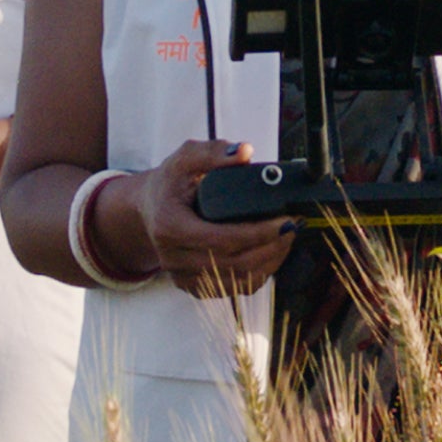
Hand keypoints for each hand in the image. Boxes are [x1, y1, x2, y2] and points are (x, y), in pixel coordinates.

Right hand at [111, 139, 294, 296]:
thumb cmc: (170, 184)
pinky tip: (270, 255)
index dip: (260, 234)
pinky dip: (257, 274)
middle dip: (272, 248)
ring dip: (269, 263)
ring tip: (286, 239)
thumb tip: (245, 152)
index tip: (285, 220)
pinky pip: (233, 289)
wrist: (148, 210)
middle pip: (234, 264)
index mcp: (170, 226)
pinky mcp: (193, 287)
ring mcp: (182, 277)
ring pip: (237, 281)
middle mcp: (173, 258)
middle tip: (292, 228)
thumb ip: (214, 152)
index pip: (223, 239)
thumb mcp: (186, 158)